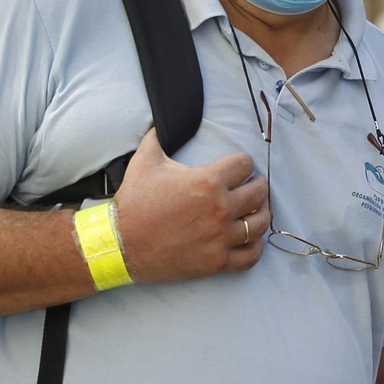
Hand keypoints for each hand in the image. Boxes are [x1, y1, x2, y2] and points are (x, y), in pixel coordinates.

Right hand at [112, 128, 268, 282]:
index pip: (245, 164)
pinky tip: (251, 239)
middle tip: (252, 185)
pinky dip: (255, 247)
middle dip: (257, 185)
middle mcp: (220, 209)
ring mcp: (220, 238)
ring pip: (260, 224)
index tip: (239, 166)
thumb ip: (158, 136)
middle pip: (259, 192)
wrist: (121, 244)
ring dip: (262, 214)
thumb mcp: (145, 161)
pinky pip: (250, 256)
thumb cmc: (134, 202)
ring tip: (257, 210)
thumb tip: (161, 121)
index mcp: (208, 181)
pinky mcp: (216, 262)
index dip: (243, 162)